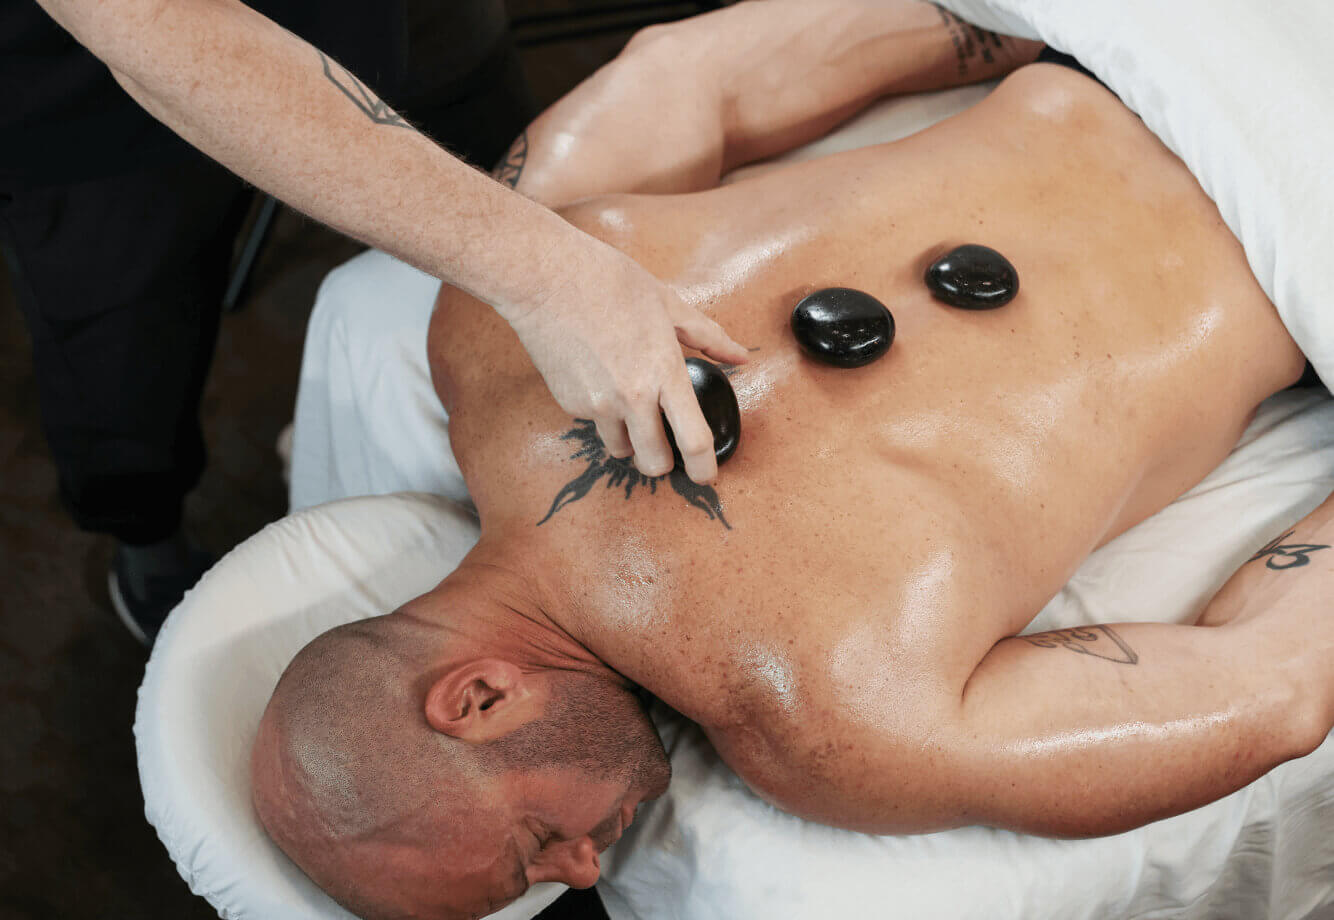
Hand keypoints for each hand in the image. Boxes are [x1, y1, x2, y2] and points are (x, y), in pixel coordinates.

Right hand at [509, 242, 748, 483]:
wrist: (546, 278)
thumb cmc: (608, 281)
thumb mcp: (668, 303)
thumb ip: (708, 336)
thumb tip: (741, 356)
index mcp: (664, 371)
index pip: (693, 439)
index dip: (704, 468)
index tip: (707, 476)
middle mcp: (632, 397)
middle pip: (655, 463)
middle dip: (663, 462)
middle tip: (665, 447)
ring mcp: (597, 404)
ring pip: (621, 450)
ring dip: (630, 439)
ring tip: (629, 406)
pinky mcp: (570, 404)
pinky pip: (593, 424)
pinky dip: (601, 414)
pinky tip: (598, 378)